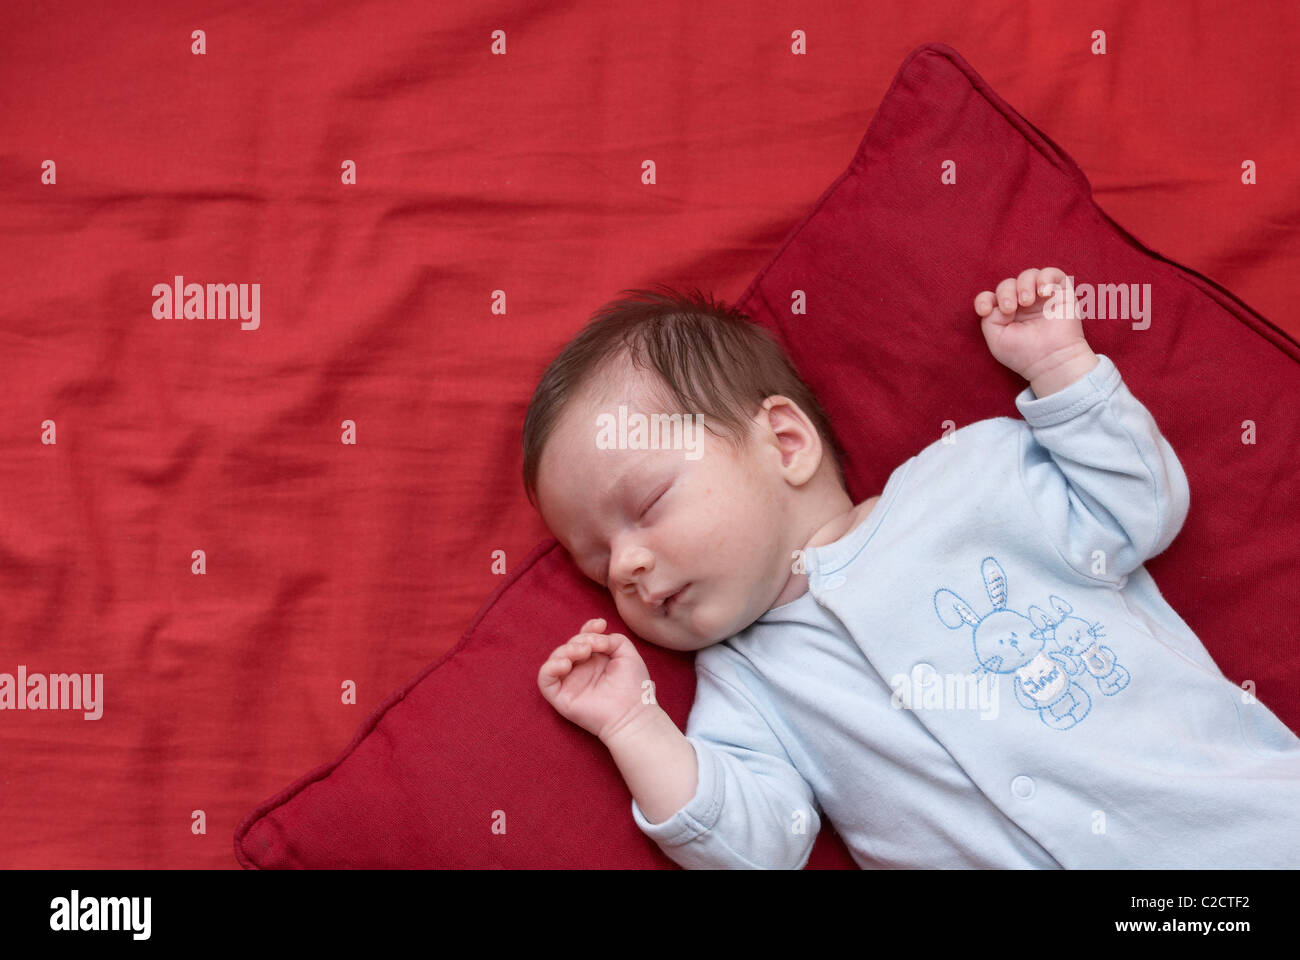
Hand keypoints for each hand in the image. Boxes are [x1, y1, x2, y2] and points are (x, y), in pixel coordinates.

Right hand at [538, 618, 655, 741]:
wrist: (632, 714)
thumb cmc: (633, 686)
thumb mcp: (627, 653)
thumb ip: (612, 638)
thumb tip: (596, 637)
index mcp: (595, 660)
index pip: (583, 639)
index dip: (588, 628)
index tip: (601, 624)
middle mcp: (581, 670)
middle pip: (570, 645)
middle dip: (581, 639)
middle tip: (597, 645)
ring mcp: (569, 683)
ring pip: (555, 658)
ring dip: (567, 649)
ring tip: (584, 652)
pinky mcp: (560, 697)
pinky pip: (544, 678)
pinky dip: (551, 667)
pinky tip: (566, 664)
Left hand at [974, 266, 1096, 394]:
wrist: (1051, 360)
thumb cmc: (1023, 353)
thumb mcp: (996, 339)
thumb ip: (989, 318)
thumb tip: (998, 304)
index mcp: (1005, 315)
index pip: (990, 297)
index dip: (984, 299)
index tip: (985, 310)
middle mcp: (1023, 305)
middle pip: (1008, 284)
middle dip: (1005, 293)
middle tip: (1010, 309)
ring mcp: (1041, 298)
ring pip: (1028, 275)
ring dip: (1023, 284)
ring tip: (1026, 302)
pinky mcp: (1061, 294)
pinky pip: (1052, 273)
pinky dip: (1045, 278)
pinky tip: (1043, 292)